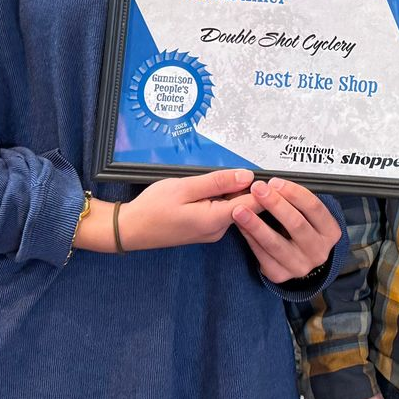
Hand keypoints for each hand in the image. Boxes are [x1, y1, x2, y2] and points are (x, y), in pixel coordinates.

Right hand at [112, 168, 260, 250]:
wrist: (130, 229)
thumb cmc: (153, 207)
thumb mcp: (185, 187)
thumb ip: (218, 182)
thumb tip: (247, 176)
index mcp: (216, 220)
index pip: (254, 205)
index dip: (263, 188)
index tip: (268, 171)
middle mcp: (218, 230)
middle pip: (245, 204)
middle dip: (245, 186)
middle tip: (237, 167)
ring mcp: (212, 231)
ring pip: (233, 206)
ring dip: (230, 191)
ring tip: (219, 176)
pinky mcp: (205, 229)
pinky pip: (222, 211)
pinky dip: (220, 198)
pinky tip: (209, 187)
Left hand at [233, 178, 342, 282]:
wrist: (303, 260)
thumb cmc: (305, 231)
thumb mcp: (311, 217)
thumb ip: (297, 202)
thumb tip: (274, 184)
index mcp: (330, 232)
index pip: (314, 207)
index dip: (293, 192)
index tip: (275, 182)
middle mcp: (318, 251)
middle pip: (295, 224)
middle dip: (274, 204)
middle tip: (257, 190)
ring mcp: (299, 265)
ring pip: (275, 242)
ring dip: (255, 224)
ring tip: (239, 210)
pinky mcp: (280, 275)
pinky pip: (262, 255)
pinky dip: (250, 239)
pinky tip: (241, 226)